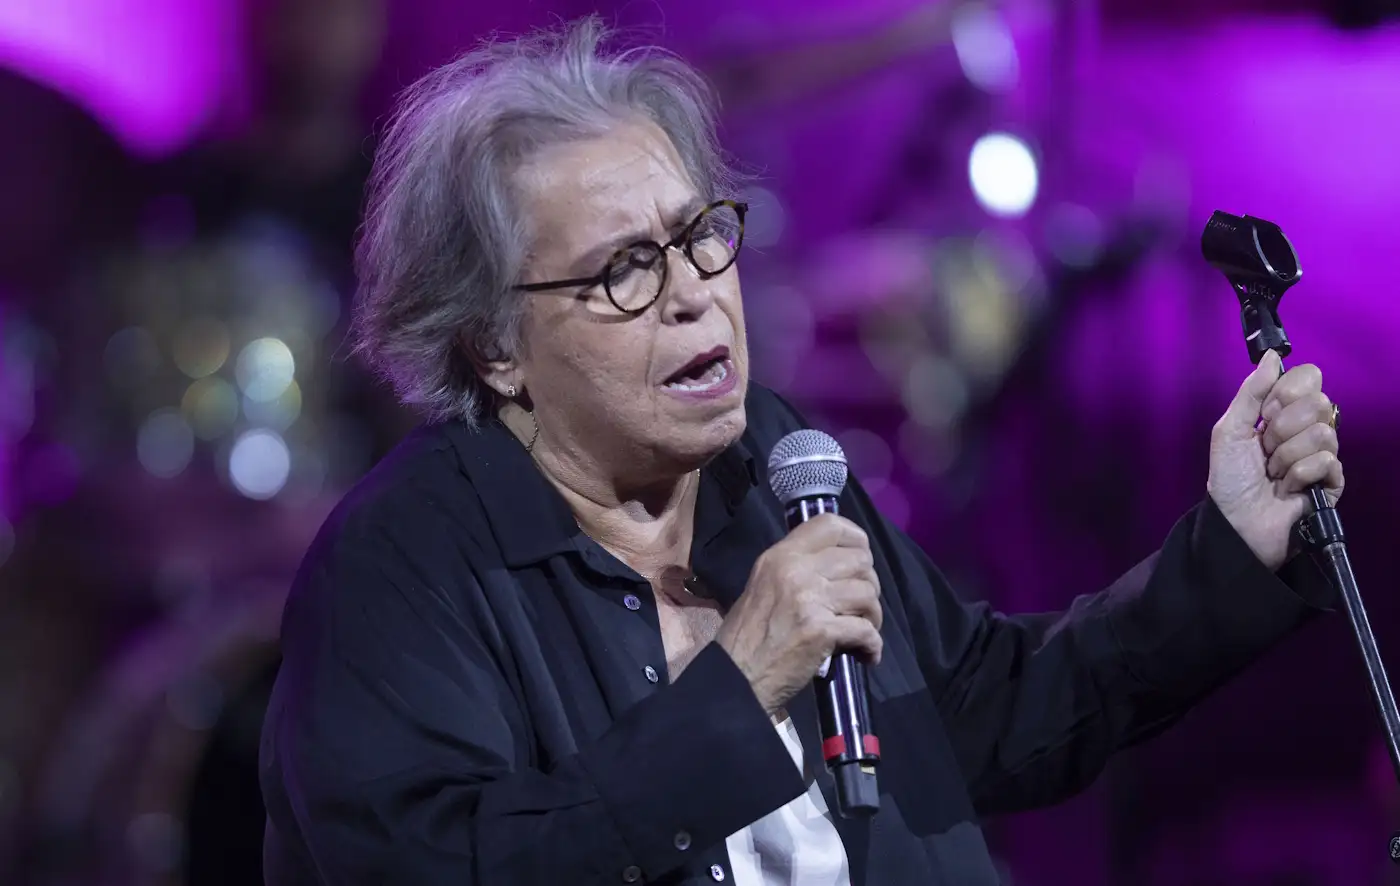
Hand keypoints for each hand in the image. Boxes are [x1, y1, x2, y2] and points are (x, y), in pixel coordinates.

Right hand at [716, 514, 882, 715]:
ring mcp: (810, 599)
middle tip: (862, 606)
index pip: (830, 525)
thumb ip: (795, 570)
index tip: (860, 559)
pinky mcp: (821, 630)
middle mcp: (796, 570)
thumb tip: (834, 567)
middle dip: (870, 584)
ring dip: (873, 616)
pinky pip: (866, 631)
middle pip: (859, 560)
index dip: (856, 539)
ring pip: (867, 593)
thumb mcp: (763, 586)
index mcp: (780, 555)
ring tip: (863, 631)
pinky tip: (866, 655)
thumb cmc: (747, 636)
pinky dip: (872, 645)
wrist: (736, 676)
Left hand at [1207, 350, 1343, 570]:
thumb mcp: (1230, 430)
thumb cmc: (1230, 479)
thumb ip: (1250, 392)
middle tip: (1265, 449)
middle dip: (1281, 428)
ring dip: (1287, 455)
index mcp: (1285, 412)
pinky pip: (1326, 460)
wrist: (1236, 523)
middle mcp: (1308, 428)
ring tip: (1273, 473)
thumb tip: (1273, 356)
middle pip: (1319, 402)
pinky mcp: (1333, 481)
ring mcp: (1323, 454)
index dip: (1284, 394)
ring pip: (1324, 431)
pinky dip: (1297, 475)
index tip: (1264, 415)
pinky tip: (1287, 488)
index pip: (1309, 377)